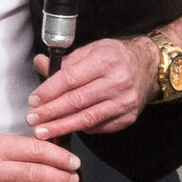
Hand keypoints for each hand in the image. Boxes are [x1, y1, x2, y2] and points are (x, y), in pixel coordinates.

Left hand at [28, 33, 152, 139]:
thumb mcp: (92, 50)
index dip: (49, 91)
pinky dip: (81, 128)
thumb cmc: (116, 56)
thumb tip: (40, 63)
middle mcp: (118, 82)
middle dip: (51, 113)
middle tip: (32, 120)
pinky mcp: (128, 117)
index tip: (33, 100)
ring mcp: (125, 102)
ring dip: (62, 126)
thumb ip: (65, 61)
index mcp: (105, 60)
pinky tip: (67, 128)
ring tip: (43, 132)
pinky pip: (99, 127)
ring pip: (87, 118)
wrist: (149, 65)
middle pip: (77, 101)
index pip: (70, 78)